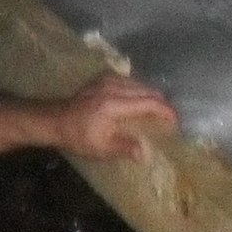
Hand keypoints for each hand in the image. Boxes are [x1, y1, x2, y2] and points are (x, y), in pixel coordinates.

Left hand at [58, 72, 177, 160]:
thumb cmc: (77, 137)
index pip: (149, 102)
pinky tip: (140, 100)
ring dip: (150, 95)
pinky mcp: (102, 78)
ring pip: (139, 83)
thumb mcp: (100, 148)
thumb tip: (146, 153)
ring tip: (158, 110)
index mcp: (114, 104)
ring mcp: (107, 80)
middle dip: (161, 102)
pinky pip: (129, 80)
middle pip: (147, 90)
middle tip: (170, 118)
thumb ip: (125, 148)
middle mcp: (113, 87)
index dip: (167, 111)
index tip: (177, 121)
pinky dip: (138, 89)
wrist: (54, 120)